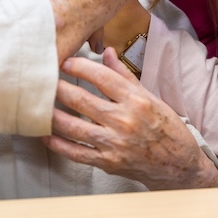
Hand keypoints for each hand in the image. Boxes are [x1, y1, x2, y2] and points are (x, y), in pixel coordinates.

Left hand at [42, 48, 217, 189]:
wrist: (178, 165)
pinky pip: (77, 153)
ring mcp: (114, 144)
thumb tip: (106, 52)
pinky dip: (59, 145)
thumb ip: (124, 75)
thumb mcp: (150, 97)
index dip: (80, 67)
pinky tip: (46, 136)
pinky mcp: (108, 162)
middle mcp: (124, 121)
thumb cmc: (166, 128)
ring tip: (39, 105)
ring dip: (53, 116)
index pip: (102, 78)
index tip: (65, 62)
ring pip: (75, 127)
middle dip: (59, 88)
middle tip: (43, 79)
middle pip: (82, 101)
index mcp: (136, 101)